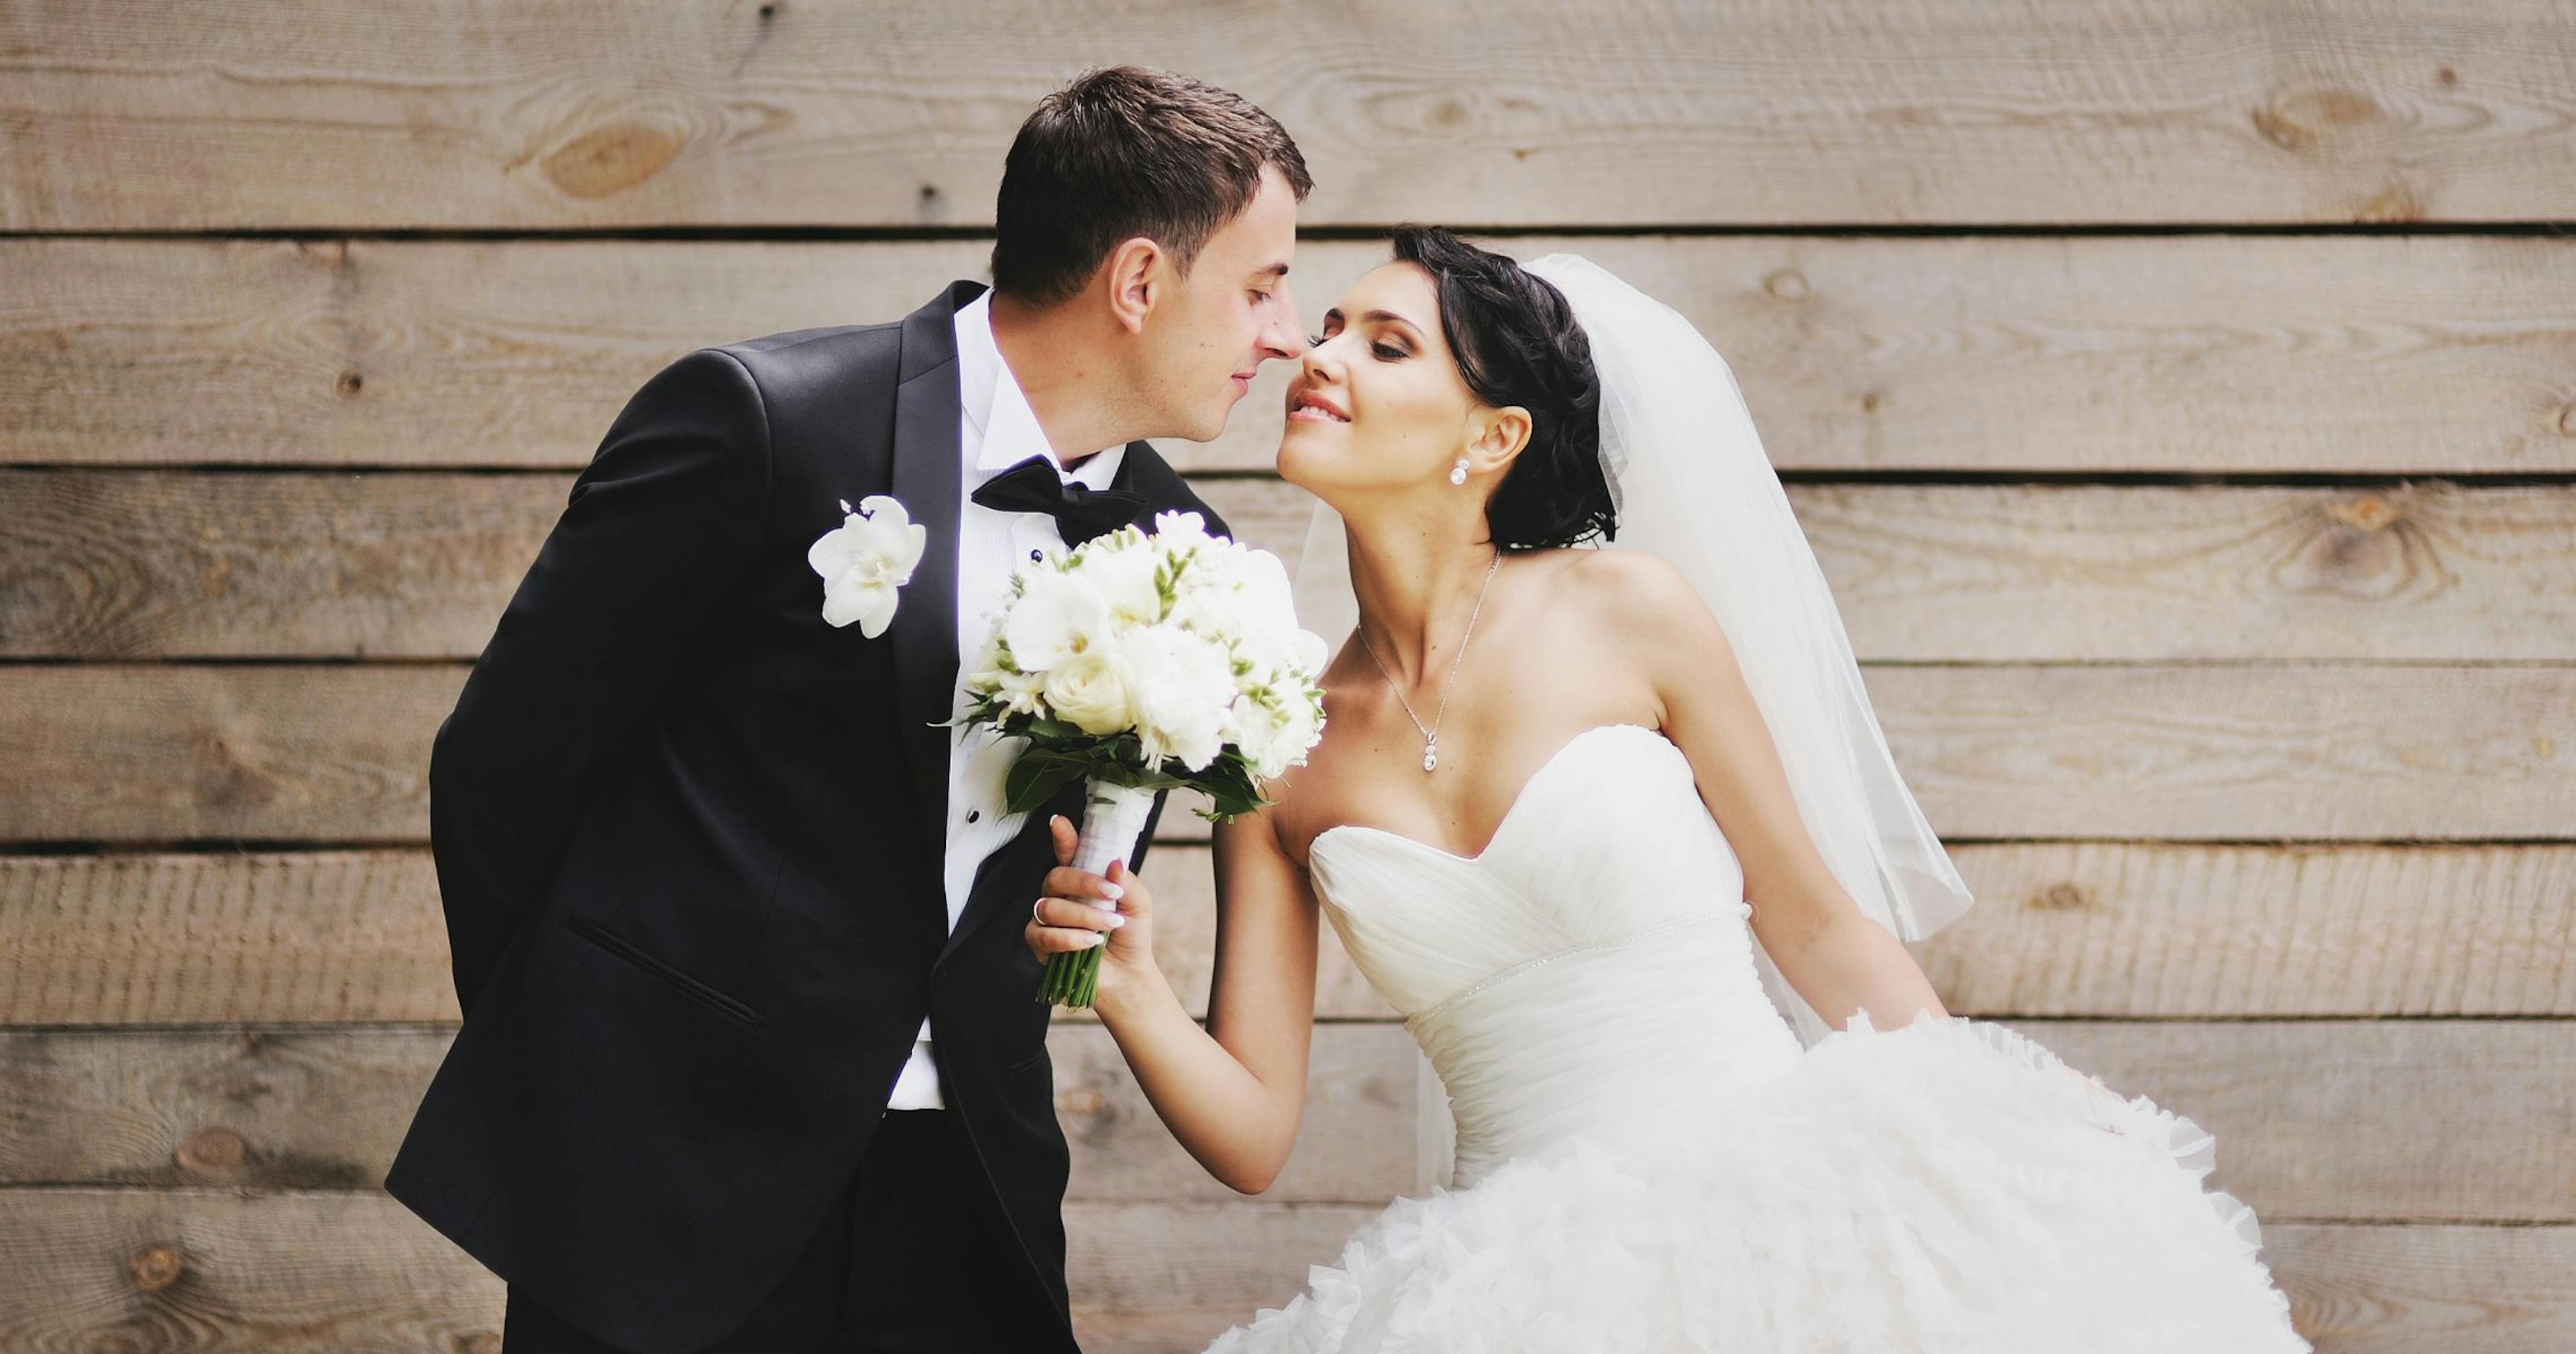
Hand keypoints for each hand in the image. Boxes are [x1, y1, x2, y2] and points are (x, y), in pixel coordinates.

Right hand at [1025, 814, 1158, 1001]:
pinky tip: (1090, 942)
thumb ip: (1127, 882)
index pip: (1067, 852)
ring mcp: (1046, 918)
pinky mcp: (1039, 943)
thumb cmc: (1130, 935)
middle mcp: (1059, 894)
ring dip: (1084, 917)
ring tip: (1108, 928)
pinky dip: (1070, 938)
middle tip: (1113, 896)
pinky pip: (1044, 934)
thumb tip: (1114, 862)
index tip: (1059, 822)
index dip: (1062, 836)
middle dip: (1085, 884)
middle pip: (1055, 876)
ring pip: (1050, 907)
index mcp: (1081, 879)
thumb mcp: (1139, 905)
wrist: (1127, 973)